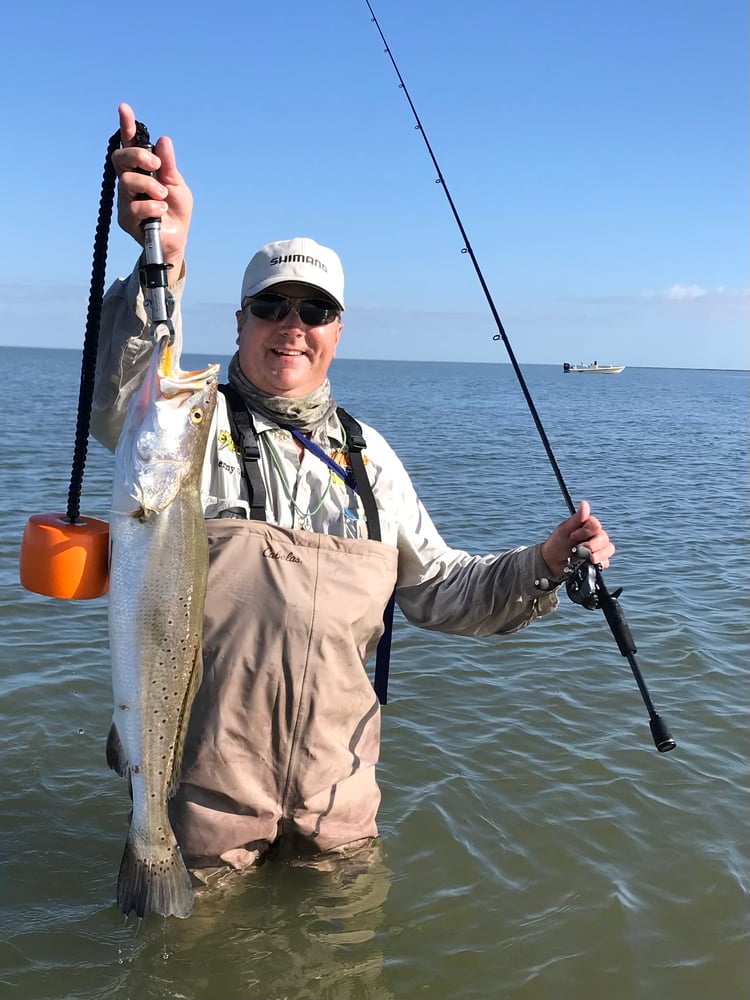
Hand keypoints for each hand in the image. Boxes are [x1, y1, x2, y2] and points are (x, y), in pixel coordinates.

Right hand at [111, 102, 192, 280]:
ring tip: (163, 197)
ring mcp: (125, 200)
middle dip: (137, 156)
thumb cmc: (176, 211)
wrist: (176, 240)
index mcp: (142, 170)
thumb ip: (169, 165)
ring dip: (149, 186)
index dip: (126, 126)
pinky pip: (134, 206)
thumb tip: (163, 140)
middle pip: (120, 158)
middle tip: (156, 165)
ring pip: (127, 182)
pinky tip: (161, 211)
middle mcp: (129, 182)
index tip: (124, 108)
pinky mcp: (126, 219)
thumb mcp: (177, 185)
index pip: (130, 144)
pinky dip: (151, 207)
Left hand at [540, 500, 614, 577]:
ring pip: (608, 549)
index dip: (586, 531)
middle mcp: (594, 536)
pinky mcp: (599, 561)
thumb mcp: (564, 530)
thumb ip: (577, 519)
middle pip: (604, 537)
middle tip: (578, 550)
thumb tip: (584, 503)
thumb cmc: (557, 544)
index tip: (572, 536)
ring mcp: (598, 549)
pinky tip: (589, 564)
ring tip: (588, 559)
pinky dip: (599, 563)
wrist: (552, 563)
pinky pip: (606, 561)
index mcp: (587, 526)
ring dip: (599, 554)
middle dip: (591, 545)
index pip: (596, 525)